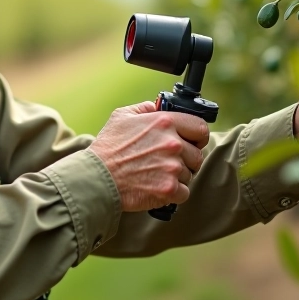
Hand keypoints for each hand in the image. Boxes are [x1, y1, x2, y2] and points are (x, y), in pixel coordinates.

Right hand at [88, 102, 209, 211]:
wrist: (97, 178)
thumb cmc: (108, 148)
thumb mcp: (122, 116)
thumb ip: (145, 108)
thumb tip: (157, 106)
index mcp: (165, 122)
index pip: (200, 128)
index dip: (198, 136)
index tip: (193, 141)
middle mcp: (172, 144)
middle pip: (197, 154)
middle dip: (186, 159)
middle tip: (167, 162)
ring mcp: (172, 167)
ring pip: (190, 174)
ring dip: (177, 176)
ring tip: (156, 174)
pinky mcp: (169, 189)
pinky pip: (184, 192)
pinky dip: (173, 193)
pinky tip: (157, 187)